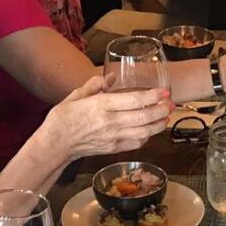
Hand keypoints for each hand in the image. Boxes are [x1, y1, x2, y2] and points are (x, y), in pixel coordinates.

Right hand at [42, 75, 171, 159]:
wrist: (55, 145)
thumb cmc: (63, 119)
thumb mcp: (75, 96)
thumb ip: (94, 85)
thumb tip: (110, 76)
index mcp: (101, 106)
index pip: (133, 100)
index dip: (152, 96)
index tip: (163, 92)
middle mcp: (110, 122)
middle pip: (143, 117)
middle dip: (161, 110)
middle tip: (171, 103)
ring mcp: (113, 137)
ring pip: (144, 132)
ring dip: (159, 124)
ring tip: (167, 116)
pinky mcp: (114, 149)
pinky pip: (137, 143)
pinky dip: (148, 137)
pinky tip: (152, 130)